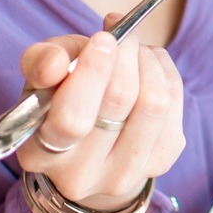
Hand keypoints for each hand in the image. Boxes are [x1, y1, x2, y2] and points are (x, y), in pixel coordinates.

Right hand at [12, 31, 185, 211]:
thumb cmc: (60, 98)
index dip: (92, 72)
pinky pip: (174, 104)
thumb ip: (40, 62)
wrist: (90, 140)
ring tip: (134, 49)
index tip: (103, 38)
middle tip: (119, 36)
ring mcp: (123, 175)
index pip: (71, 118)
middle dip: (124, 55)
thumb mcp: (40, 77)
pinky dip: (165, 72)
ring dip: (147, 61)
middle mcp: (79, 176)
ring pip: (153, 102)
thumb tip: (55, 62)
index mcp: (39, 155)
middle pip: (119, 101)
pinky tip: (148, 67)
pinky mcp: (159, 163)